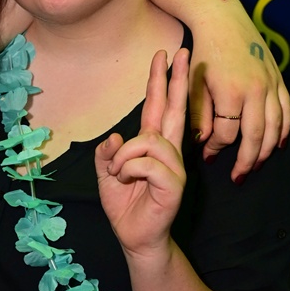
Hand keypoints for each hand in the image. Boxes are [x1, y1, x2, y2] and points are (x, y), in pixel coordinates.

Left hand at [95, 49, 188, 258]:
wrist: (135, 238)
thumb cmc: (125, 206)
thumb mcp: (106, 176)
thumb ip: (106, 155)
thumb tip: (113, 137)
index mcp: (153, 147)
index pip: (159, 108)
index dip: (162, 83)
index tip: (165, 57)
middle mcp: (168, 153)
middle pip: (175, 109)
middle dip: (177, 80)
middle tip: (183, 52)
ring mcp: (174, 167)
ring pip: (148, 140)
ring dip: (124, 156)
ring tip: (119, 174)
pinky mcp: (174, 183)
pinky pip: (146, 163)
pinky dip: (128, 169)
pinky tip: (126, 180)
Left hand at [189, 17, 289, 180]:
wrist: (222, 20)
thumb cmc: (202, 52)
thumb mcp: (192, 84)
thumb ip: (199, 115)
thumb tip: (204, 142)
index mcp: (230, 92)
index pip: (227, 134)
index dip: (217, 149)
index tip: (208, 156)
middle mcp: (255, 90)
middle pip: (255, 136)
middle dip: (246, 161)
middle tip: (238, 177)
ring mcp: (270, 84)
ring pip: (275, 127)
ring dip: (266, 151)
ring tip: (256, 166)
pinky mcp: (278, 79)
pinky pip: (286, 110)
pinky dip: (284, 130)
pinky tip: (277, 145)